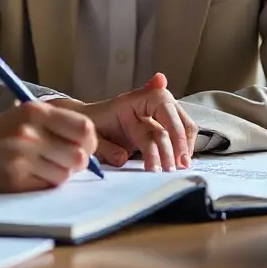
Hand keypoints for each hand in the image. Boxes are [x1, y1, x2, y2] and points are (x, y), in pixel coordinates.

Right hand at [0, 101, 98, 192]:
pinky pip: (47, 187)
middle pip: (80, 156)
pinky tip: (28, 174)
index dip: (89, 140)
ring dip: (59, 174)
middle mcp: (30, 133)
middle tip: (64, 159)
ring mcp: (22, 158)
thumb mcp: (23, 116)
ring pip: (65, 175)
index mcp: (35, 111)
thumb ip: (55, 124)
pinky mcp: (15, 180)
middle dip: (77, 161)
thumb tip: (90, 142)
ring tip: (41, 166)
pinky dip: (43, 184)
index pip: (84, 128)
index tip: (83, 144)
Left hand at [55, 73, 197, 171]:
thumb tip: (124, 156)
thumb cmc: (86, 129)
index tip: (170, 147)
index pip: (159, 100)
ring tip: (181, 167)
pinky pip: (176, 135)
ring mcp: (152, 117)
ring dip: (184, 145)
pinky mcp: (156, 130)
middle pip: (174, 114)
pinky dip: (182, 148)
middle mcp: (145, 106)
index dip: (170, 123)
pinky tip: (180, 163)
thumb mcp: (89, 136)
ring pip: (180, 124)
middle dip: (180, 139)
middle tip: (179, 165)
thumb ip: (104, 146)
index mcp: (128, 102)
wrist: (82, 128)